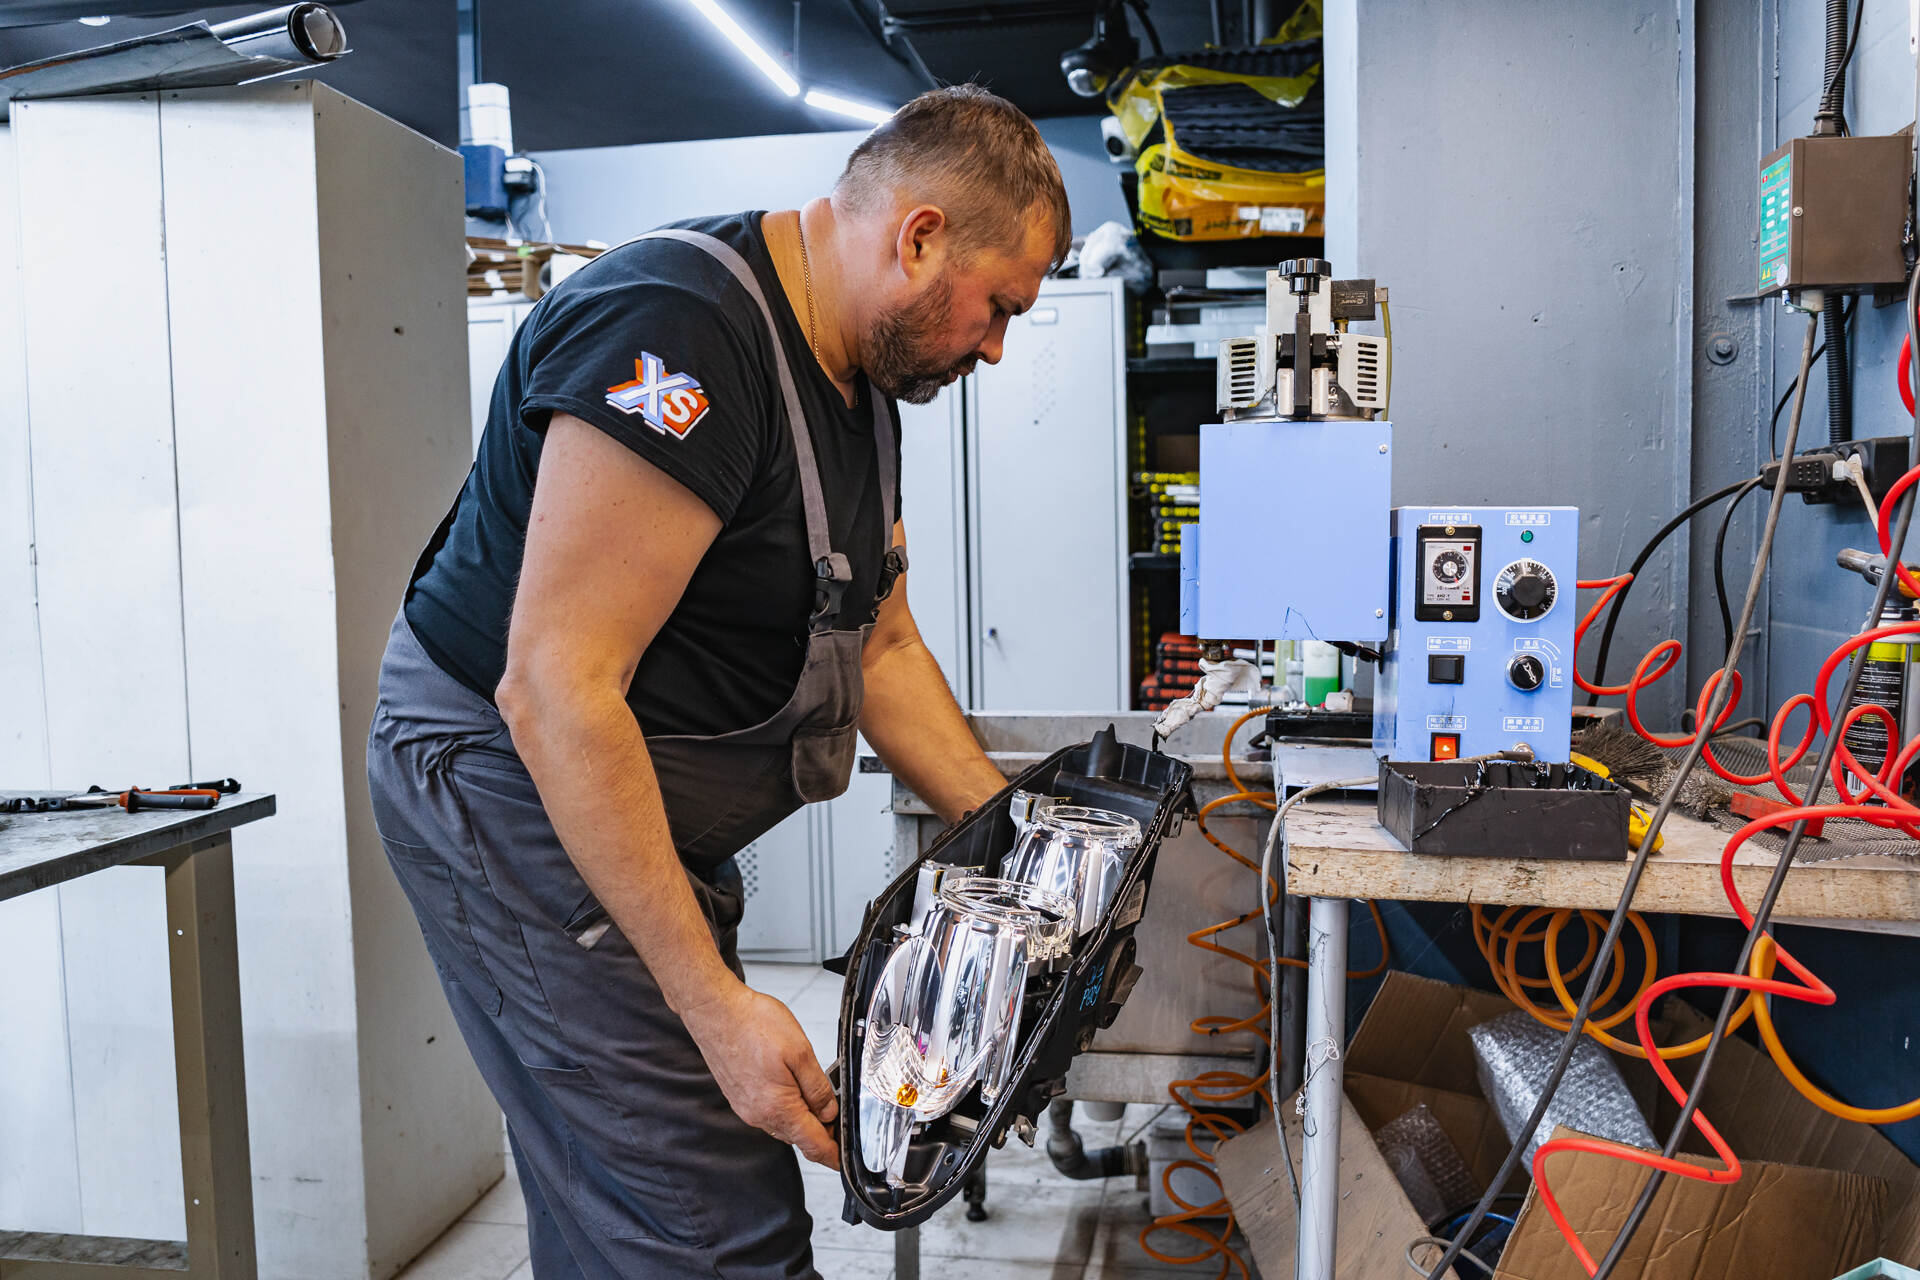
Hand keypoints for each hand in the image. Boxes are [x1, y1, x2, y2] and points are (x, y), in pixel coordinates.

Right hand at [683, 983, 840, 1167]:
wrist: (714, 1011)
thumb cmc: (752, 1024)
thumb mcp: (800, 1052)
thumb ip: (818, 1088)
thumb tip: (829, 1113)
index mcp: (778, 1108)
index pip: (812, 1145)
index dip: (832, 1155)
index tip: (842, 1161)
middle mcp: (759, 1115)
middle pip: (798, 1136)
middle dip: (820, 1129)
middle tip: (836, 1109)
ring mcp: (746, 1108)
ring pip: (783, 1124)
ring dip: (801, 1116)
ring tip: (813, 1090)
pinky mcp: (739, 1097)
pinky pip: (768, 1113)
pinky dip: (784, 1107)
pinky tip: (789, 1084)